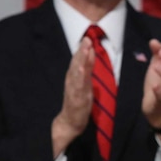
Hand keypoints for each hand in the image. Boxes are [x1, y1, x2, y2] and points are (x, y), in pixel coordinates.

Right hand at [52, 35, 95, 156]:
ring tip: (84, 51)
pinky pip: (78, 87)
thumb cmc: (78, 100)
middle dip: (81, 52)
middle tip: (86, 39)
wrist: (70, 121)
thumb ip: (88, 68)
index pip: (78, 61)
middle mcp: (72, 81)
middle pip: (76, 64)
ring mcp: (74, 90)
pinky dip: (79, 78)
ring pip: (76, 73)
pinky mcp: (76, 99)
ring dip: (80, 61)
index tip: (87, 38)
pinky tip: (81, 70)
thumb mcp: (85, 82)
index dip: (82, 50)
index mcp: (74, 77)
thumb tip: (91, 52)